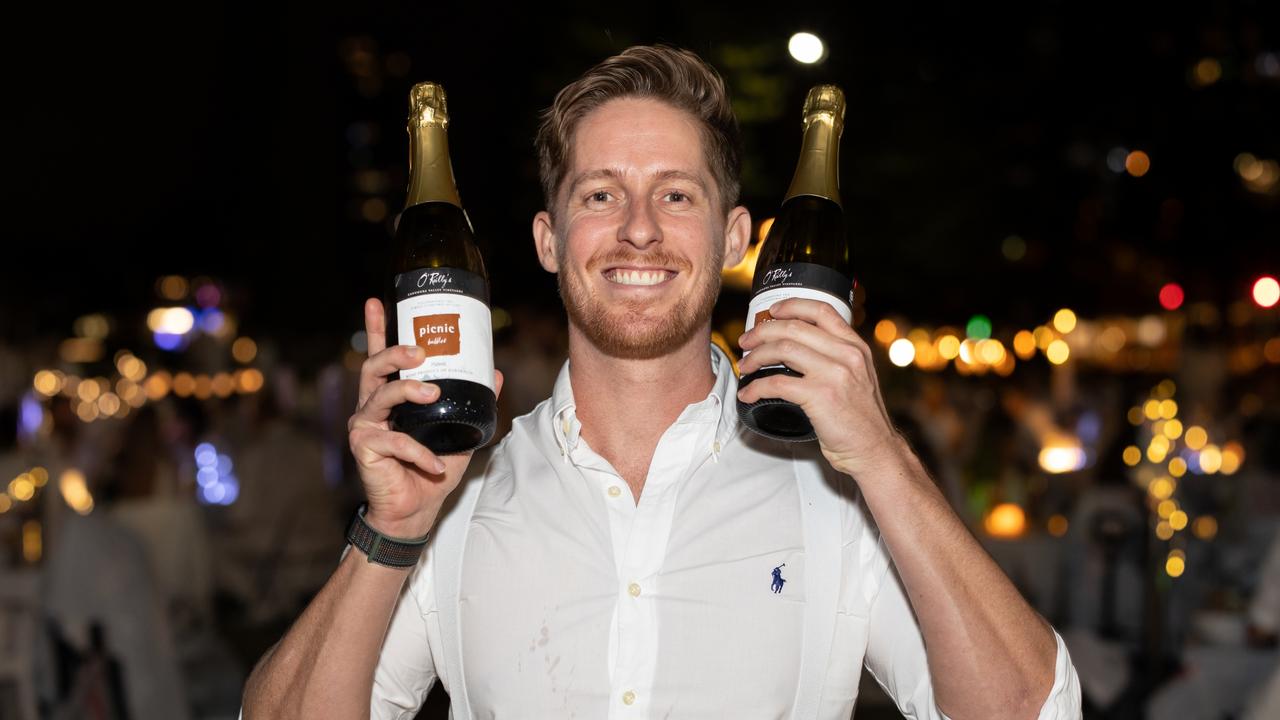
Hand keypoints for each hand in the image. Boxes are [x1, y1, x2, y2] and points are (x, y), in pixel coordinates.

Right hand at [347, 298, 502, 537]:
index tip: (376, 300)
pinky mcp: (364, 448)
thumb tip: (497, 373)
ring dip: (408, 391)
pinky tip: (435, 463)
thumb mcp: (460, 431)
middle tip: (419, 351)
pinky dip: (419, 451)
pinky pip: (394, 442)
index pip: (381, 358)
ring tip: (433, 393)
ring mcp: (364, 426)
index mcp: (390, 397)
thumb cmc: (432, 469)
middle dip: (395, 352)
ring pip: (380, 396)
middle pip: (374, 368)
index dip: (377, 328)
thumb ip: (474, 402)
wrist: (415, 511)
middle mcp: (372, 406)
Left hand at [736, 298, 902, 477]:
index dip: (792, 306)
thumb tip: (800, 346)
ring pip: (782, 349)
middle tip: (746, 342)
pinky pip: (776, 383)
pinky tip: (748, 395)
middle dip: (762, 331)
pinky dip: (755, 388)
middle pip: (794, 327)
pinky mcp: (820, 396)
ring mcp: (834, 374)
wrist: (874, 450)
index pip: (822, 310)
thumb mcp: (858, 376)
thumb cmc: (861, 419)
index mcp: (855, 346)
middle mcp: (847, 355)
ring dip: (756, 356)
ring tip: (745, 366)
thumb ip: (837, 357)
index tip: (772, 311)